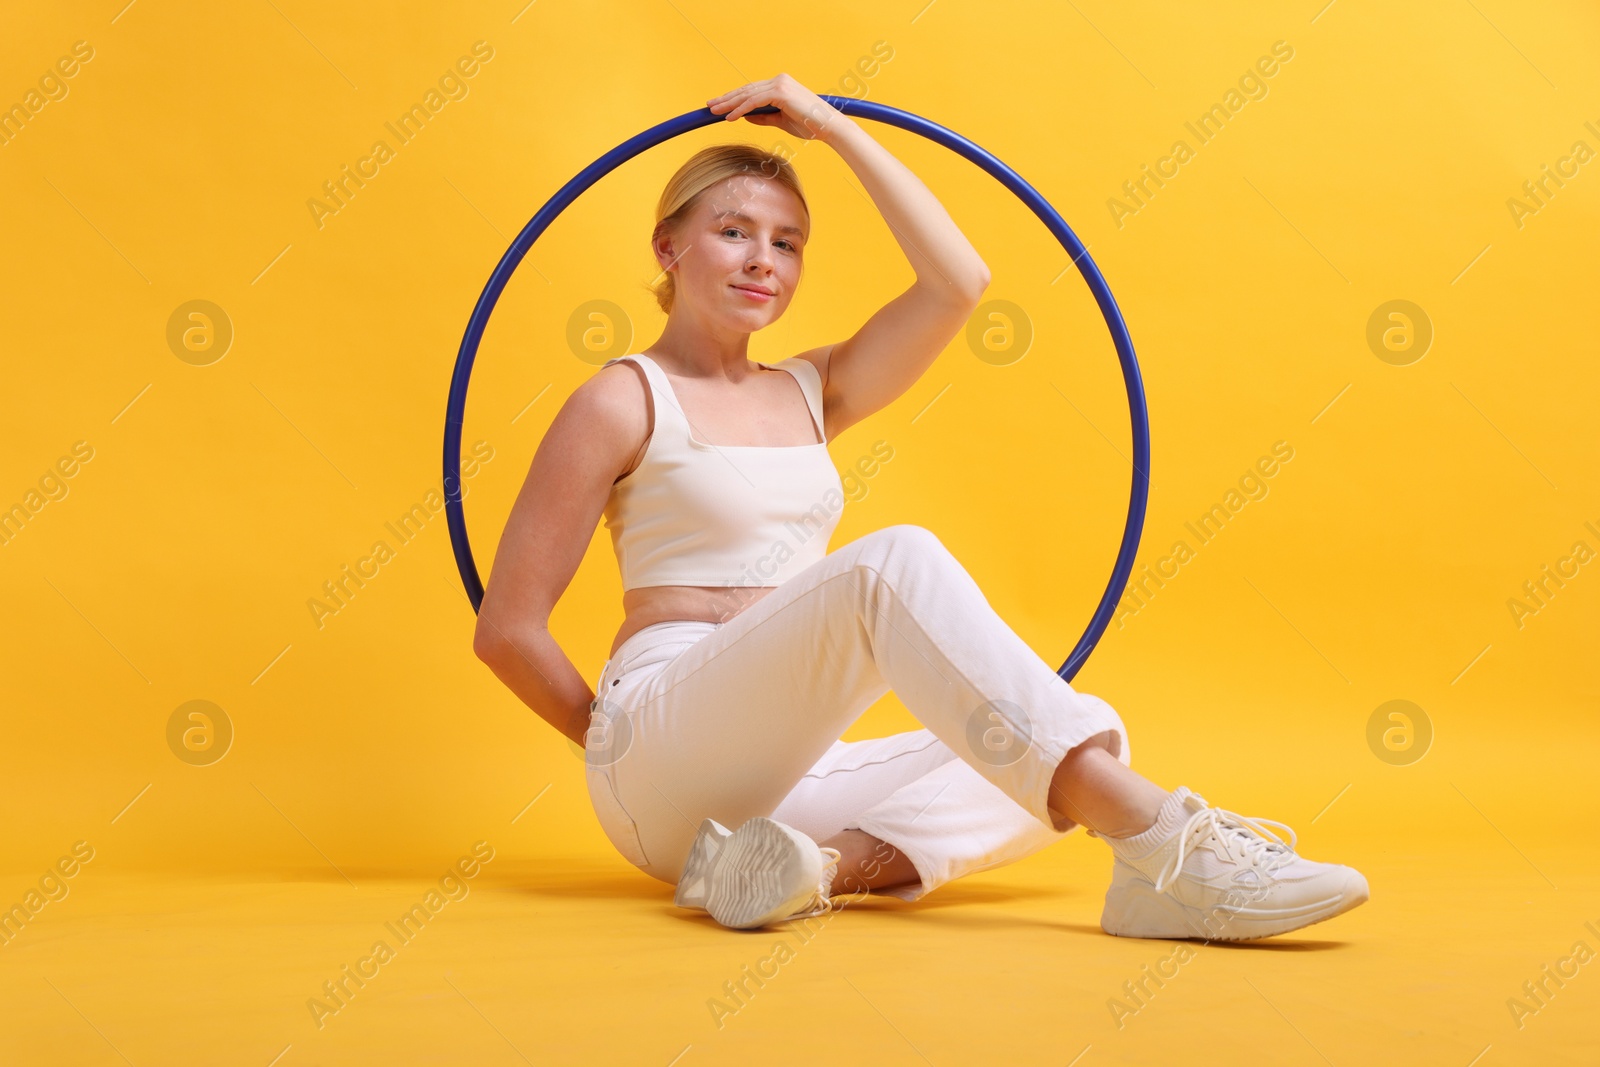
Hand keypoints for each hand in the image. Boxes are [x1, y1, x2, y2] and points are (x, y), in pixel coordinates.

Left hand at [706, 73, 847, 141]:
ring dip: (729, 104)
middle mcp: (779, 80)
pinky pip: (754, 101)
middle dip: (727, 98)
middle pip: (746, 89)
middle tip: (709, 106)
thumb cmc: (809, 125)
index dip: (734, 98)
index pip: (752, 90)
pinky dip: (741, 109)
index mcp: (780, 84)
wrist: (827, 127)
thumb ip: (764, 117)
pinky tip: (729, 117)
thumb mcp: (781, 121)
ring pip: (748, 94)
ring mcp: (779, 84)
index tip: (720, 105)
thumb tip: (745, 117)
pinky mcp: (780, 92)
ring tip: (714, 112)